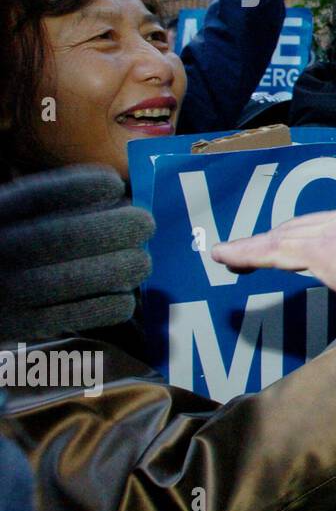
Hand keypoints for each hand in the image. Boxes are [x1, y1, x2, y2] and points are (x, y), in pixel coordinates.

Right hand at [0, 165, 154, 338]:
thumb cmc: (11, 249)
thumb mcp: (14, 217)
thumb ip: (53, 205)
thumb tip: (120, 200)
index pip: (38, 196)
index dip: (82, 186)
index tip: (115, 184)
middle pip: (64, 237)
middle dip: (117, 227)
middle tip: (146, 224)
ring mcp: (9, 292)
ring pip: (76, 278)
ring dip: (122, 266)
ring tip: (141, 261)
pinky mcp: (26, 326)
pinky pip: (81, 315)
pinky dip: (113, 303)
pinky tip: (124, 295)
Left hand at [212, 204, 335, 322]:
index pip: (327, 227)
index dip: (302, 238)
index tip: (288, 250)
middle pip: (299, 228)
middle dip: (271, 240)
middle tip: (245, 253)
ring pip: (281, 238)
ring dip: (252, 247)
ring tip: (227, 256)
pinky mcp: (325, 254)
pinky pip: (273, 252)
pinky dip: (245, 253)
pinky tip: (226, 258)